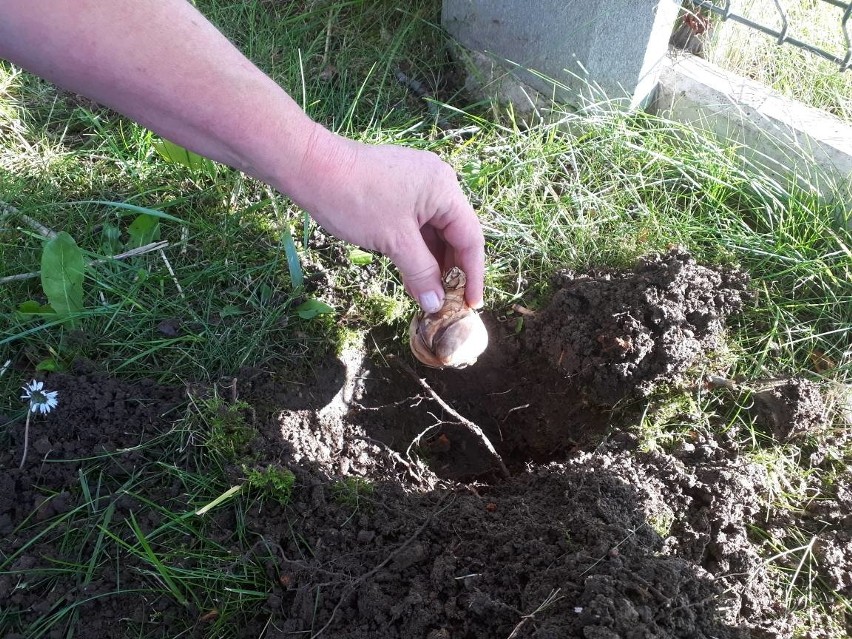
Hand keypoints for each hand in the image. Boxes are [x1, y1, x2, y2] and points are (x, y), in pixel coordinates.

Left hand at [288, 126, 484, 312]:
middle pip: (454, 234)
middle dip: (450, 270)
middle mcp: (438, 182)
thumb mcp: (394, 242)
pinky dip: (415, 249)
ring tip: (426, 294)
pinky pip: (416, 223)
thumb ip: (421, 273)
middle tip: (446, 303)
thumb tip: (436, 304)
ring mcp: (417, 182)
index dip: (472, 275)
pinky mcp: (398, 187)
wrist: (310, 167)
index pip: (470, 238)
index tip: (471, 304)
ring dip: (430, 263)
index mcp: (445, 189)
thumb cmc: (355, 200)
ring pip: (433, 231)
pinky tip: (410, 273)